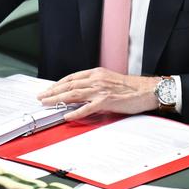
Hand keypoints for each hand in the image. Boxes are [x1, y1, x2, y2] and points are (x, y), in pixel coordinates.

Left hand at [38, 68, 158, 120]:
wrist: (147, 90)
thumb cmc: (131, 87)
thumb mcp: (109, 80)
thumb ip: (95, 84)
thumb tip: (82, 93)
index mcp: (97, 73)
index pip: (72, 77)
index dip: (58, 84)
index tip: (49, 89)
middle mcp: (97, 79)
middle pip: (69, 85)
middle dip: (53, 91)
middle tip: (42, 97)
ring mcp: (101, 90)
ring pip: (74, 94)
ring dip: (58, 99)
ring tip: (48, 104)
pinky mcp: (106, 101)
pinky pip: (87, 108)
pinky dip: (75, 112)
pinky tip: (67, 116)